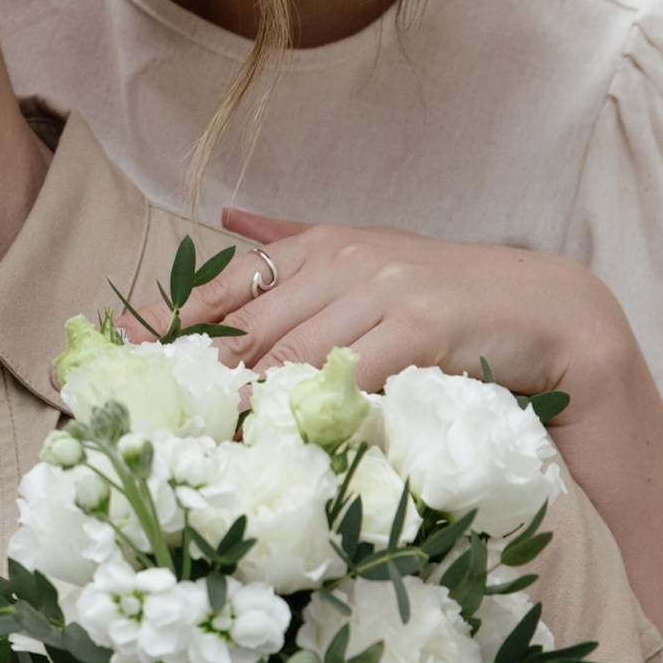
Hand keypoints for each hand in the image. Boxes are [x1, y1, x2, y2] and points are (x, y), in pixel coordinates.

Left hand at [183, 205, 635, 399]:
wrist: (550, 312)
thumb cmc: (452, 302)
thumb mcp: (370, 262)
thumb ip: (294, 247)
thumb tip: (225, 222)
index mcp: (322, 247)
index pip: (226, 286)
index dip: (167, 321)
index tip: (112, 346)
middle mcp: (346, 259)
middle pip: (250, 327)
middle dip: (194, 376)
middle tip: (144, 415)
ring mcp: (383, 287)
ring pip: (294, 352)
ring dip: (244, 400)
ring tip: (197, 440)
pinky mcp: (421, 322)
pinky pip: (353, 370)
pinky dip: (315, 403)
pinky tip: (283, 431)